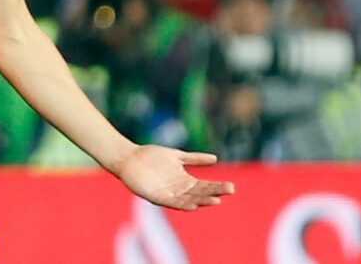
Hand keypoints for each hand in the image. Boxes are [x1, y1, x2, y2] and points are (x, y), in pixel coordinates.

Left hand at [115, 145, 234, 210]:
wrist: (129, 157)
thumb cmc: (151, 156)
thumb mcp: (176, 156)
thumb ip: (194, 159)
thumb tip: (215, 159)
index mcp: (184, 181)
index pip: (204, 186)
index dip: (217, 187)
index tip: (231, 186)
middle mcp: (178, 190)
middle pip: (199, 193)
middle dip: (214, 193)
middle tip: (230, 191)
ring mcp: (168, 194)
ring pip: (188, 200)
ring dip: (202, 201)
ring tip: (215, 201)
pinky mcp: (156, 197)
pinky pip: (171, 203)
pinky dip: (182, 205)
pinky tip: (193, 205)